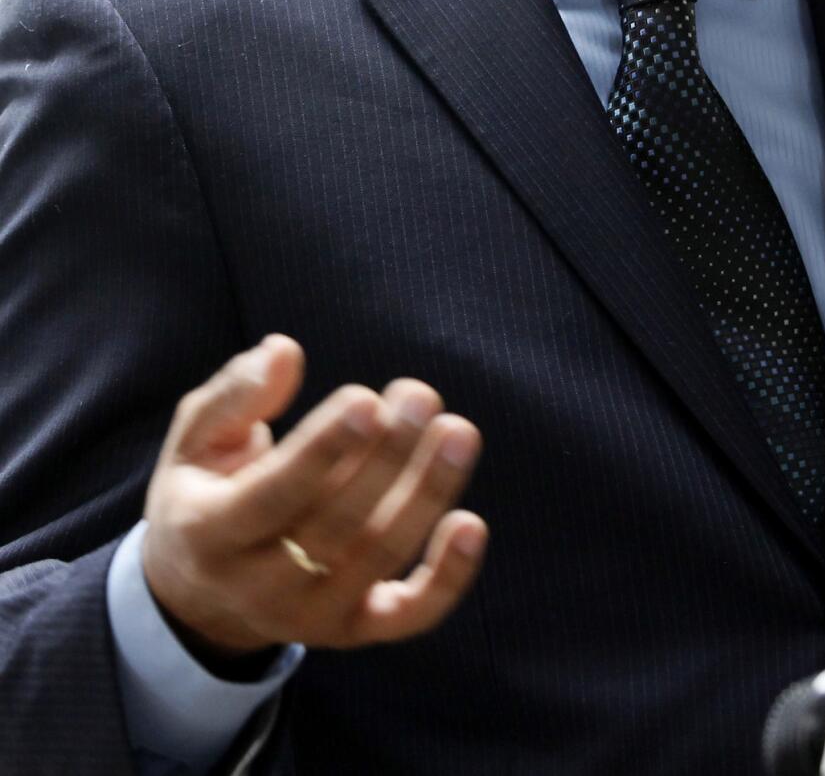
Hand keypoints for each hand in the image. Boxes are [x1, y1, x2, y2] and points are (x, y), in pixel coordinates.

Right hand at [141, 335, 486, 656]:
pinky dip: (448, 577)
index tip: (367, 399)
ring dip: (425, 493)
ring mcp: (309, 617)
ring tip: (457, 431)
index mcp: (210, 533)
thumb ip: (235, 393)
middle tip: (419, 395)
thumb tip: (283, 351)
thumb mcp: (195, 437)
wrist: (198, 595)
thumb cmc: (204, 490)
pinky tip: (472, 523)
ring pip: (378, 557)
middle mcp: (257, 587)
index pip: (274, 495)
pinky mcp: (354, 631)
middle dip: (386, 457)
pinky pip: (408, 616)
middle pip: (335, 524)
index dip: (324, 449)